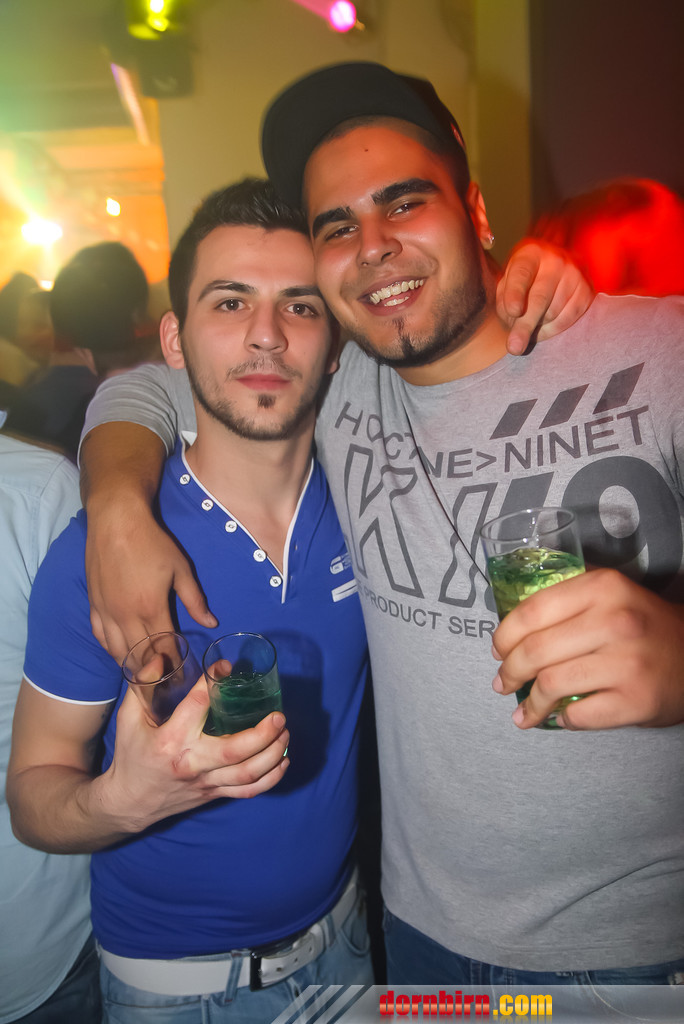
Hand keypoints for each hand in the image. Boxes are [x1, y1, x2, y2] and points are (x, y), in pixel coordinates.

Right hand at [86, 495, 216, 662]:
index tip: (182, 675)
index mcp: (150, 608)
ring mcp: (106, 612)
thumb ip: (194, 600)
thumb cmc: (152, 543)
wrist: (116, 521)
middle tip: (165, 682)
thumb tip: (211, 623)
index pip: (163, 649)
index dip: (173, 665)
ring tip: (145, 674)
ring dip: (131, 665)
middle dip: (154, 672)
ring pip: (117, 652)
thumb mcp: (181, 569)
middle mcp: (125, 616)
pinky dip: (112, 650)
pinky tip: (120, 654)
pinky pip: (101, 637)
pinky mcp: (94, 605)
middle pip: (139, 657)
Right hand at [101, 677, 289, 830]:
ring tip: (285, 731)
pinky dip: (271, 778)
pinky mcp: (214, 794)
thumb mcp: (128, 719)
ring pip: (247, 773)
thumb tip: (160, 657)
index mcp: (170, 740)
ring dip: (273, 753)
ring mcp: (206, 782)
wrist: (128, 803)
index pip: (198, 707)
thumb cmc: (131, 755)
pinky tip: (283, 760)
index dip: (213, 682)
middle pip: (234, 750)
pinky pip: (248, 791)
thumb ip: (142, 686)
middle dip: (262, 733)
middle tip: (278, 715)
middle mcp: (192, 763)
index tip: (225, 667)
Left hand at [491, 569, 683, 729]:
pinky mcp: (636, 701)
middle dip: (509, 672)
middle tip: (503, 683)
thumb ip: (567, 599)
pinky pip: (579, 715)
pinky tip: (559, 718)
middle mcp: (615, 621)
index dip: (504, 635)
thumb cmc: (643, 625)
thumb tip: (510, 625)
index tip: (497, 651)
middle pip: (535, 651)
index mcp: (602, 588)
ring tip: (524, 712)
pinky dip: (562, 720)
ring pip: (551, 684)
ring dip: (530, 704)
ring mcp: (627, 663)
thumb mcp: (610, 594)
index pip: (532, 611)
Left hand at [496, 240, 593, 354]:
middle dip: (526, 325)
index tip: (514, 311)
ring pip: (553, 312)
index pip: (522, 274)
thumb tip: (515, 331)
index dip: (516, 293)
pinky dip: (552, 329)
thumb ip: (504, 303)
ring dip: (537, 326)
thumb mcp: (507, 282)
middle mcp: (555, 259)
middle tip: (514, 347)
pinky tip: (543, 326)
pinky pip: (568, 318)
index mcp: (530, 253)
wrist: (554, 265)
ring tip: (529, 324)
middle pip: (540, 297)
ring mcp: (575, 273)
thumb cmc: (524, 278)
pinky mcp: (587, 290)